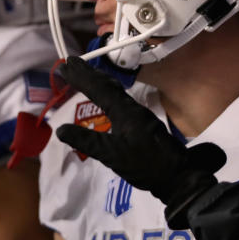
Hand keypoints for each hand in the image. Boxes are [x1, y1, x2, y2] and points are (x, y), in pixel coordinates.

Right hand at [54, 56, 225, 227]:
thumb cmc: (144, 164)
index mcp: (124, 111)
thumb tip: (60, 129)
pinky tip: (105, 97)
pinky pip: (119, 99)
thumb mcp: (111, 155)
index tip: (64, 66)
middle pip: (107, 84)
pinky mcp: (140, 123)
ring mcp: (137, 115)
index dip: (80, 77)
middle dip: (88, 72)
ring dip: (97, 80)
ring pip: (114, 90)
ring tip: (84, 73)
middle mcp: (131, 108)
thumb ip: (86, 140)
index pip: (97, 89)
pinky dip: (106, 91)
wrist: (178, 177)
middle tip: (71, 62)